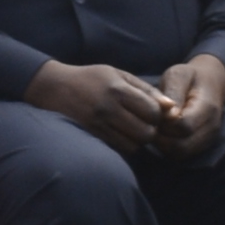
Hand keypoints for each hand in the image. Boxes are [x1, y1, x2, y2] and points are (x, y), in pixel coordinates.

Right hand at [22, 58, 172, 154]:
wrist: (52, 87)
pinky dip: (123, 144)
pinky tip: (118, 134)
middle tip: (142, 123)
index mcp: (117, 89)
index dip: (157, 115)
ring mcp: (98, 125)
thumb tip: (171, 108)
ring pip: (133, 146)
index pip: (153, 112)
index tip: (151, 112)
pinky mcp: (90, 136)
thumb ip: (145, 90)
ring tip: (129, 129)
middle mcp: (108, 108)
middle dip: (149, 130)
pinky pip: (118, 149)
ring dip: (136, 140)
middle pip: (146, 133)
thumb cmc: (90, 78)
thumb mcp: (117, 75)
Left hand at [147, 54, 224, 160]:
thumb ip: (173, 93)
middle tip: (150, 123)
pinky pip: (181, 155)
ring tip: (155, 127)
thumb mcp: (179, 75)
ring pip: (180, 153)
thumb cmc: (190, 77)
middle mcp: (211, 128)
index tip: (153, 112)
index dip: (164, 123)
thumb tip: (168, 116)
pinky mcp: (201, 146)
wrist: (210, 84)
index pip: (184, 126)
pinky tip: (161, 133)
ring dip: (162, 144)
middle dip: (161, 137)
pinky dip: (167, 148)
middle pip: (181, 146)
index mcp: (207, 108)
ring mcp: (208, 139)